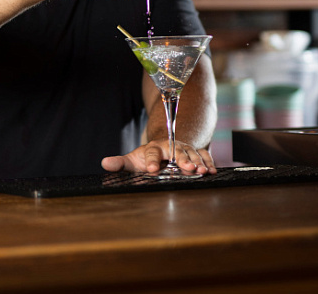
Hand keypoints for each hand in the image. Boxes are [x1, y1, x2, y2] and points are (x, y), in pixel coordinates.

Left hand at [100, 139, 216, 174]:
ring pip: (192, 153)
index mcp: (153, 148)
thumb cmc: (147, 158)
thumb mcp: (133, 161)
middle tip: (186, 168)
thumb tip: (105, 164)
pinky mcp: (196, 153)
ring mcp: (184, 149)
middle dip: (182, 160)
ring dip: (198, 162)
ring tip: (202, 171)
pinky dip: (209, 162)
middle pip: (176, 152)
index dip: (151, 161)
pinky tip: (212, 171)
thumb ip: (120, 163)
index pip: (151, 153)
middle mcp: (170, 147)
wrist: (165, 148)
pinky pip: (204, 156)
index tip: (152, 170)